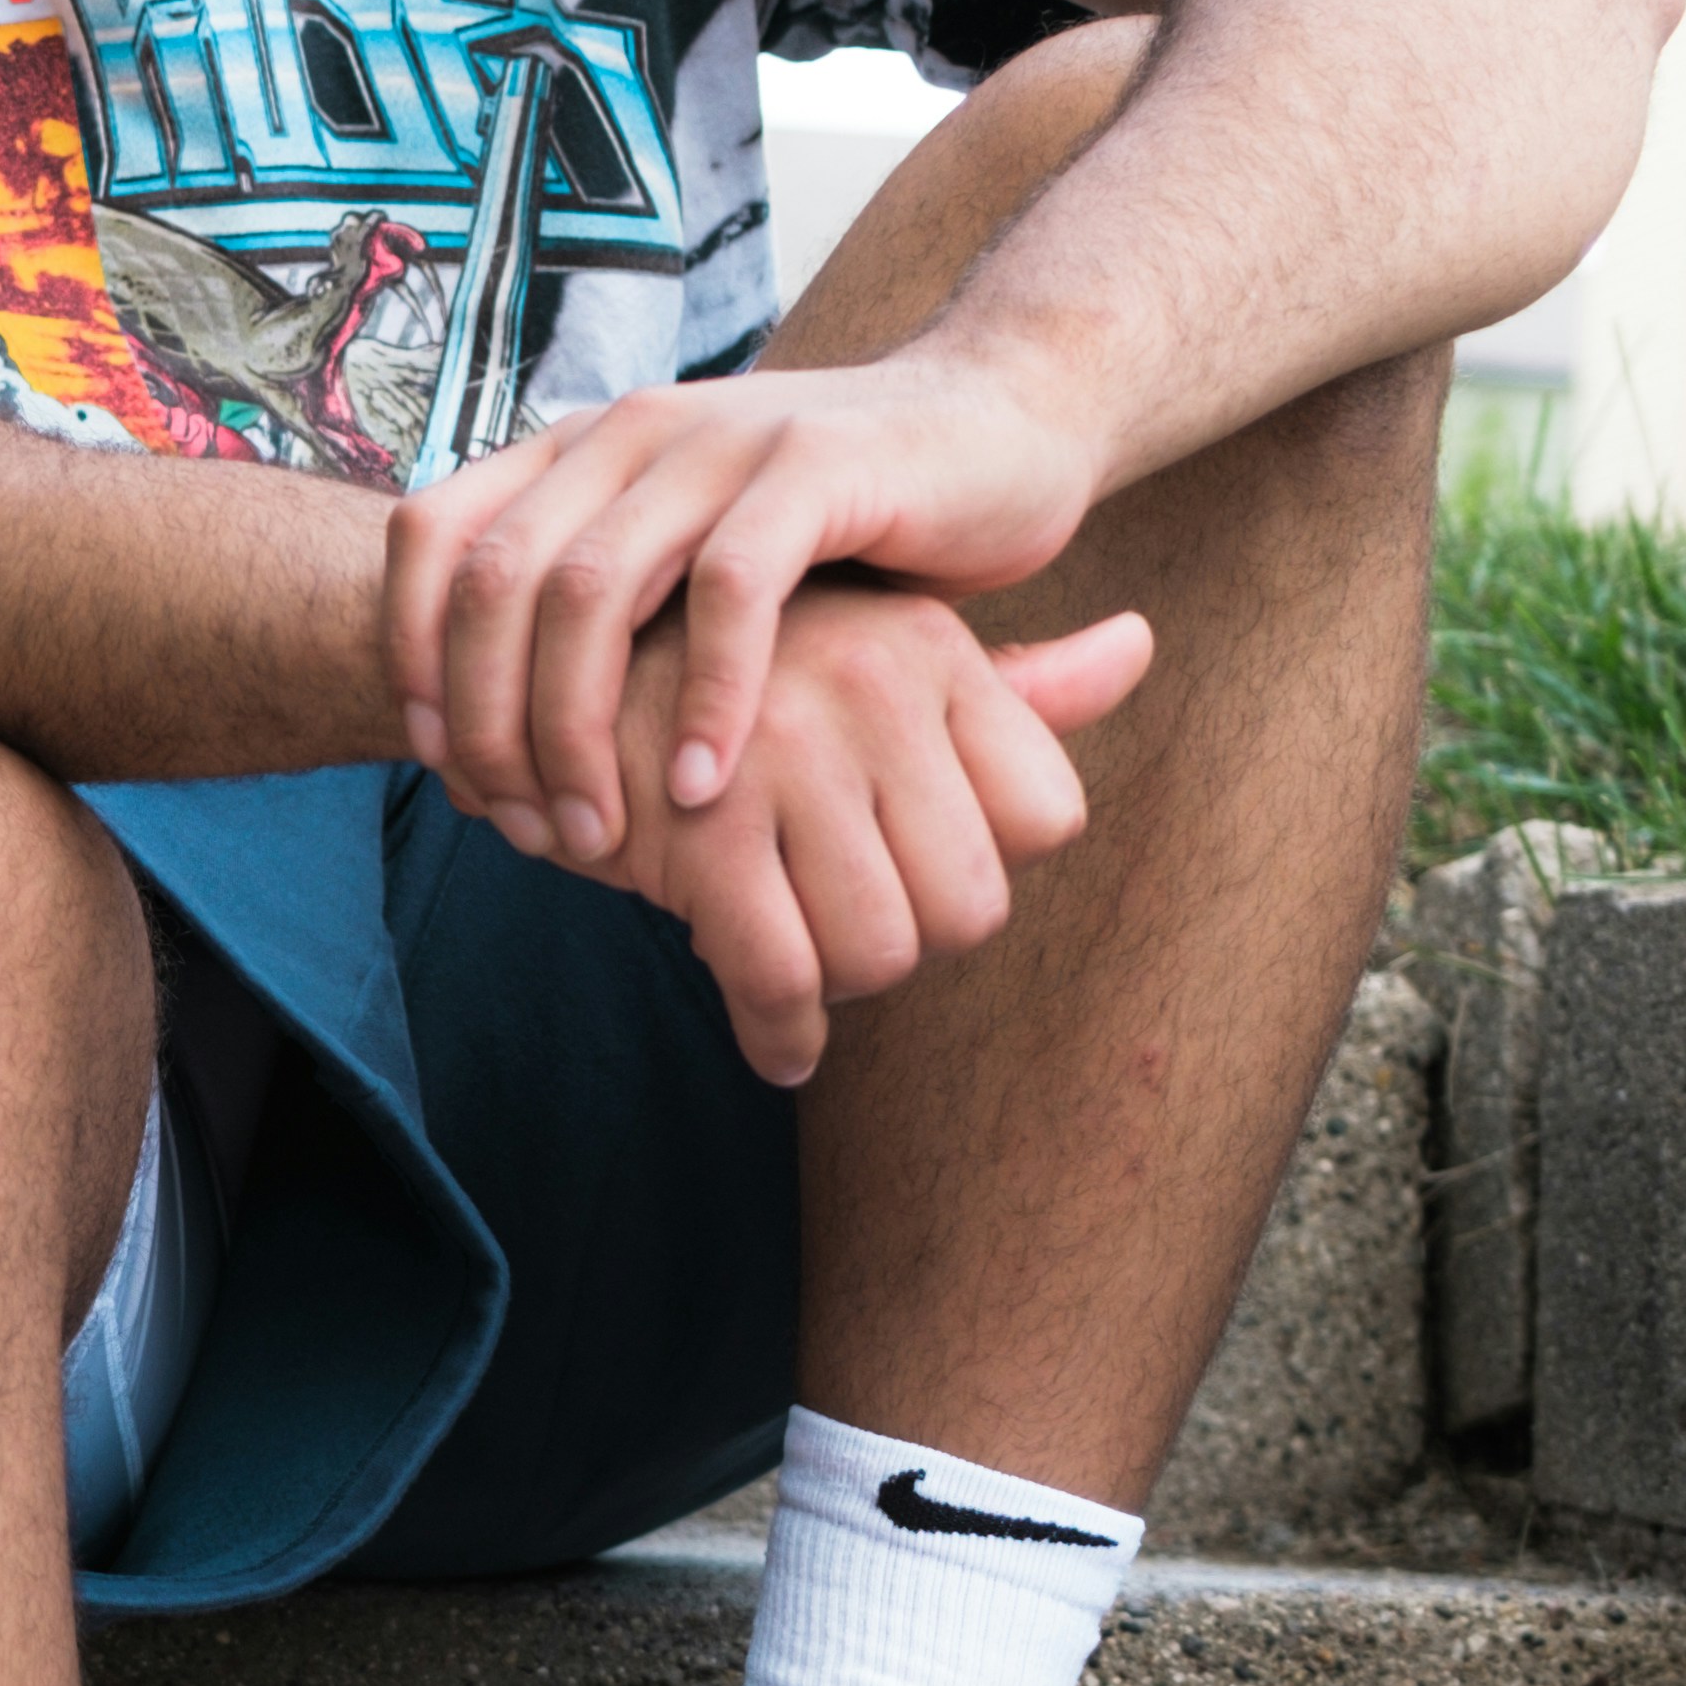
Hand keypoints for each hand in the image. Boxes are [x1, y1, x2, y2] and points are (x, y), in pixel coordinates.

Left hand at [383, 344, 1103, 863]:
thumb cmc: (837, 529)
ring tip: (600, 832)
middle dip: (489, 724)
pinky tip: (703, 785)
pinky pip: (730, 591)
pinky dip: (707, 699)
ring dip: (577, 727)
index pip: (433, 535)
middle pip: (497, 581)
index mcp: (584, 447)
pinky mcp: (816, 468)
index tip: (444, 769)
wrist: (999, 424)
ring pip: (591, 588)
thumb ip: (602, 612)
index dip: (412, 656)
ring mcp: (720, 440)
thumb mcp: (689, 556)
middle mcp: (633, 430)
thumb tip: (487, 742)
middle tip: (522, 829)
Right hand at [599, 572, 1150, 1086]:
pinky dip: (781, 1035)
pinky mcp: (702, 828)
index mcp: (932, 650)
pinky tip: (775, 1038)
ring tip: (795, 943)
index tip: (911, 863)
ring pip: (881, 952)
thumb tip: (1138, 647)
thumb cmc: (738, 681)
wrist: (546, 676)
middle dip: (912, 941)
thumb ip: (1017, 683)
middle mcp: (874, 689)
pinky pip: (783, 980)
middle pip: (974, 906)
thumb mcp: (884, 654)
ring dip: (838, 984)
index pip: (1049, 817)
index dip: (982, 864)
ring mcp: (789, 754)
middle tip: (843, 918)